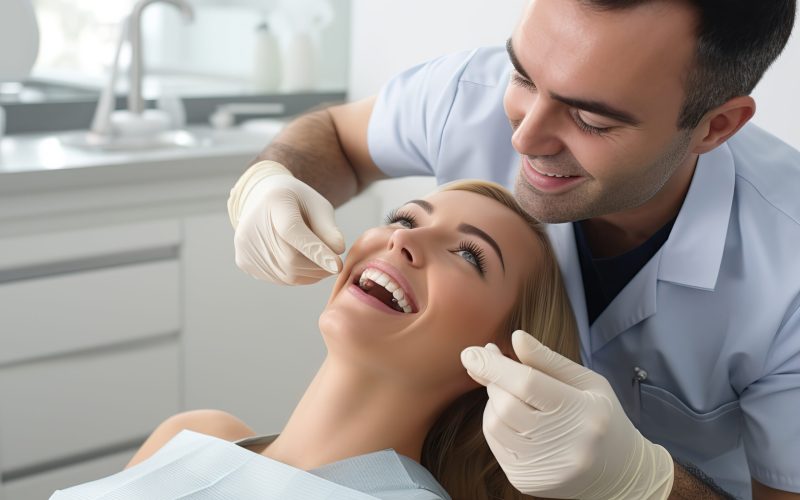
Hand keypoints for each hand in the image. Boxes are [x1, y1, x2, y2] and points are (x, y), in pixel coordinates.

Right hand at [228, 161, 345, 284]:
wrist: (263, 200)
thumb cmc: (297, 203)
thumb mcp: (317, 205)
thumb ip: (328, 227)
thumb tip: (338, 250)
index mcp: (274, 202)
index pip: (292, 231)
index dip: (315, 250)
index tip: (337, 266)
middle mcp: (252, 225)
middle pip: (291, 259)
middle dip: (318, 266)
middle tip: (334, 263)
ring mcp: (246, 247)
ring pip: (287, 275)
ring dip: (311, 274)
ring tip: (319, 261)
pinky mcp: (245, 262)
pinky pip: (279, 279)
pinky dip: (298, 276)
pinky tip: (303, 263)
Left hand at [460, 330, 673, 499]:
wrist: (620, 474)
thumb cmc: (602, 418)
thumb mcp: (587, 382)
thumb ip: (548, 360)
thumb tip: (515, 337)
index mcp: (584, 412)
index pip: (528, 384)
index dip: (495, 366)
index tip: (470, 352)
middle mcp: (566, 445)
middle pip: (507, 405)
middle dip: (494, 381)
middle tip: (497, 367)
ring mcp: (544, 468)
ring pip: (495, 425)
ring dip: (493, 402)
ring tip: (512, 394)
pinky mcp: (527, 482)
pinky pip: (495, 445)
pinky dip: (496, 424)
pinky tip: (513, 418)